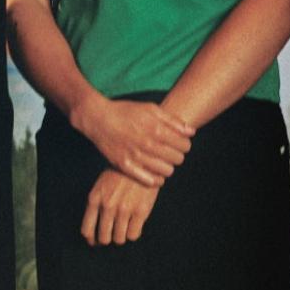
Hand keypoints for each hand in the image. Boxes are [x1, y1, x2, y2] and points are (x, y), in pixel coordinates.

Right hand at [72, 97, 193, 186]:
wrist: (97, 118)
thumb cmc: (125, 111)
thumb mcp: (150, 108)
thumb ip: (172, 120)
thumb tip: (191, 132)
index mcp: (156, 129)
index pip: (185, 146)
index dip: (184, 144)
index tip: (178, 143)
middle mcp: (147, 144)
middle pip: (177, 159)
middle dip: (177, 155)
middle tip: (169, 151)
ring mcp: (136, 156)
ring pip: (166, 171)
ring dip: (167, 167)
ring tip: (161, 161)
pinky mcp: (125, 165)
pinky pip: (149, 180)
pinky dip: (156, 179)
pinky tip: (154, 173)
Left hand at [81, 168, 158, 245]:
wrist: (140, 162)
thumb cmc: (118, 175)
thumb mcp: (100, 186)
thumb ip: (95, 205)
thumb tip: (92, 232)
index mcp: (94, 199)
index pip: (87, 230)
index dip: (92, 239)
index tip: (96, 241)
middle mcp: (107, 206)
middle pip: (104, 238)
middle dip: (108, 239)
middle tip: (113, 234)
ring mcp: (124, 210)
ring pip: (119, 239)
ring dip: (121, 236)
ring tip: (124, 227)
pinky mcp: (140, 212)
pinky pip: (133, 235)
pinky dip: (133, 233)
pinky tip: (134, 225)